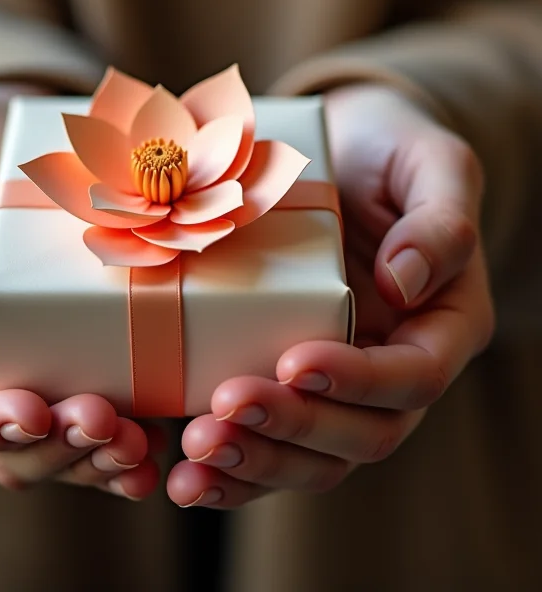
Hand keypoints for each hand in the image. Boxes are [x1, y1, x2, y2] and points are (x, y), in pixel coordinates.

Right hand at [0, 84, 158, 497]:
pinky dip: (135, 433)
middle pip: (14, 446)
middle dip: (59, 449)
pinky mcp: (94, 346)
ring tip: (142, 444)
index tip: (31, 412)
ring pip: (65, 444)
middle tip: (106, 426)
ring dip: (101, 456)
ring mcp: (45, 361)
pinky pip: (113, 407)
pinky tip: (166, 433)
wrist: (13, 133)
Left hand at [167, 85, 493, 507]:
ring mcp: (335, 380)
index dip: (358, 382)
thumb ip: (439, 220)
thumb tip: (402, 284)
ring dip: (252, 464)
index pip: (413, 378)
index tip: (297, 362)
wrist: (339, 151)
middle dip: (292, 430)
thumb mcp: (431, 163)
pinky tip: (181, 469)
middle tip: (224, 411)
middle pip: (359, 434)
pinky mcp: (283, 378)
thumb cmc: (390, 151)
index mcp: (439, 326)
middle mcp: (390, 367)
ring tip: (194, 451)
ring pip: (310, 456)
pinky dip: (229, 468)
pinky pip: (266, 442)